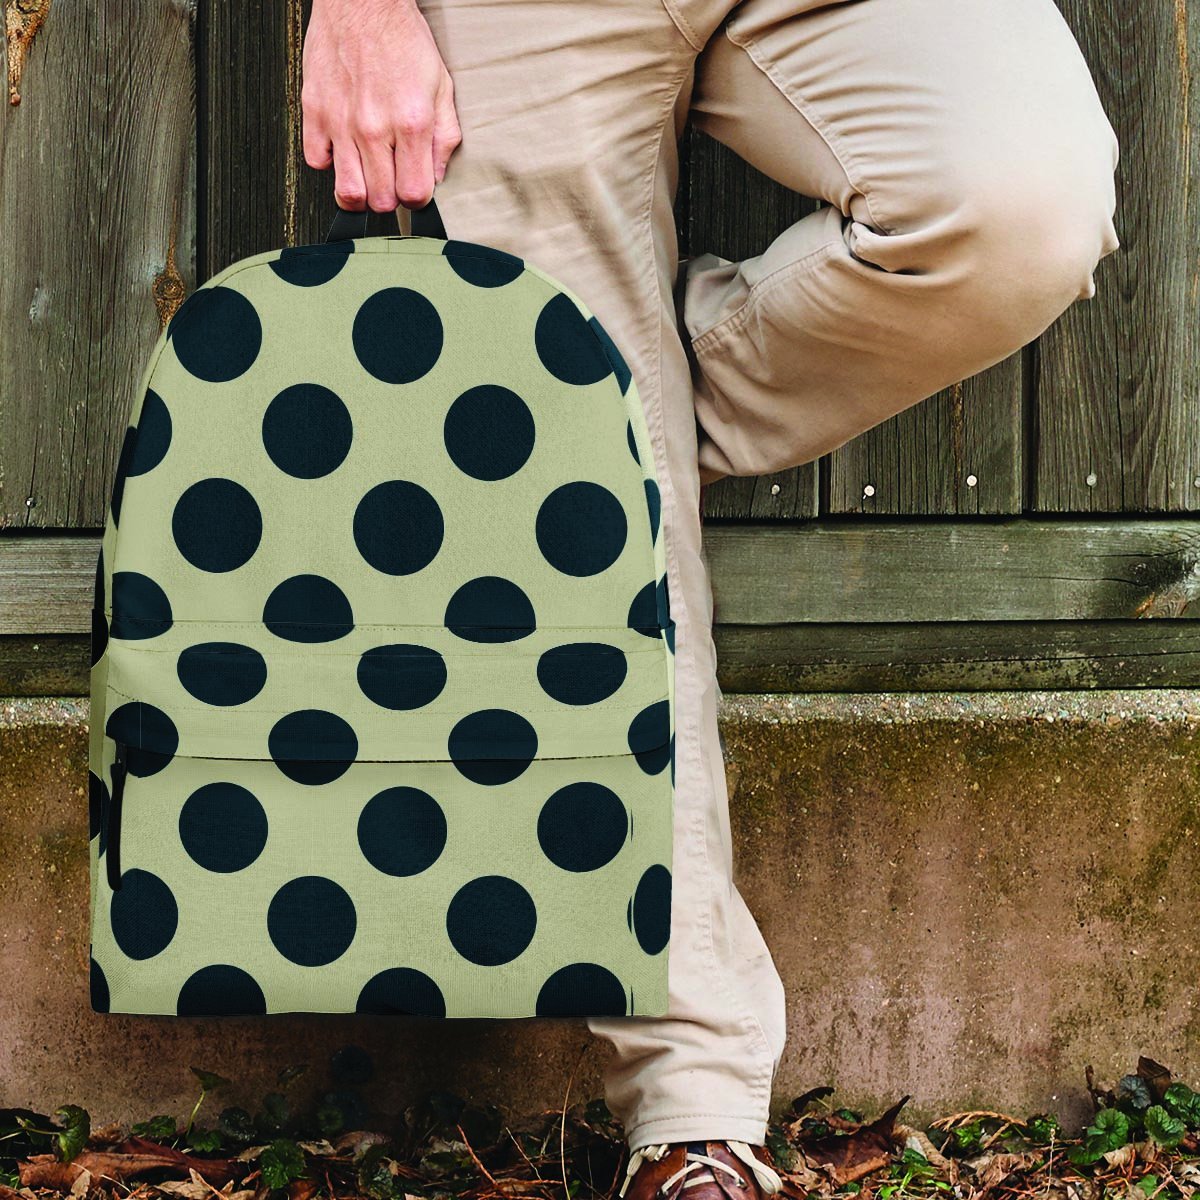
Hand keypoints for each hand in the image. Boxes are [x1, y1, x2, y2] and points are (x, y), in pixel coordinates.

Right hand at [301, 0, 461, 211]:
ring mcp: (341, 122)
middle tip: (391, 180)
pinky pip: (316, 162)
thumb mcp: (441, 87)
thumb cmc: (401, 39)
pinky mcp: (314, 111)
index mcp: (411, 123)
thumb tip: (437, 175)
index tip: (415, 189)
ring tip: (367, 177)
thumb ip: (444, 137)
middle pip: (381, 201)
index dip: (417, 199)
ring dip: (360, 192)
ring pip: (347, 192)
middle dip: (390, 198)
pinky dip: (329, 163)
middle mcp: (374, 127)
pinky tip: (343, 150)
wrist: (362, 1)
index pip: (414, 194)